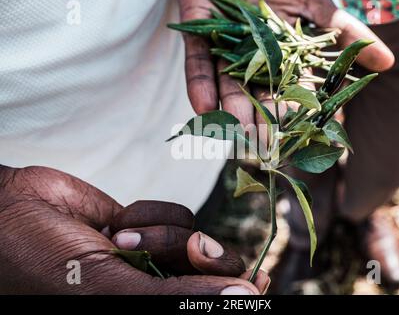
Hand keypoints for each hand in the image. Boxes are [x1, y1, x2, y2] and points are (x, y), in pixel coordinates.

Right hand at [0, 165, 267, 293]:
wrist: (14, 210)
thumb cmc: (47, 261)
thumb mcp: (110, 291)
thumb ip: (176, 300)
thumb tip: (246, 296)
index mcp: (146, 311)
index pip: (211, 308)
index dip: (239, 297)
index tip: (258, 285)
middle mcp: (158, 288)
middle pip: (217, 273)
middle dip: (204, 257)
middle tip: (193, 247)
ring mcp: (157, 256)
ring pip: (199, 239)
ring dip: (165, 233)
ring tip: (121, 235)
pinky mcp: (151, 225)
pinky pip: (180, 214)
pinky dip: (153, 212)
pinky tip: (117, 219)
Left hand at [179, 0, 394, 125]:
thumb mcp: (317, 3)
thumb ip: (345, 31)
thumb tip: (387, 62)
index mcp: (280, 55)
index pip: (291, 89)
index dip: (297, 111)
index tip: (301, 135)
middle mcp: (250, 57)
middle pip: (257, 92)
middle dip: (261, 119)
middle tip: (264, 146)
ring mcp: (222, 46)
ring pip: (227, 83)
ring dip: (232, 109)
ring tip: (238, 132)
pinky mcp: (197, 31)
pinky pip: (196, 60)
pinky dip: (199, 82)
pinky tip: (204, 106)